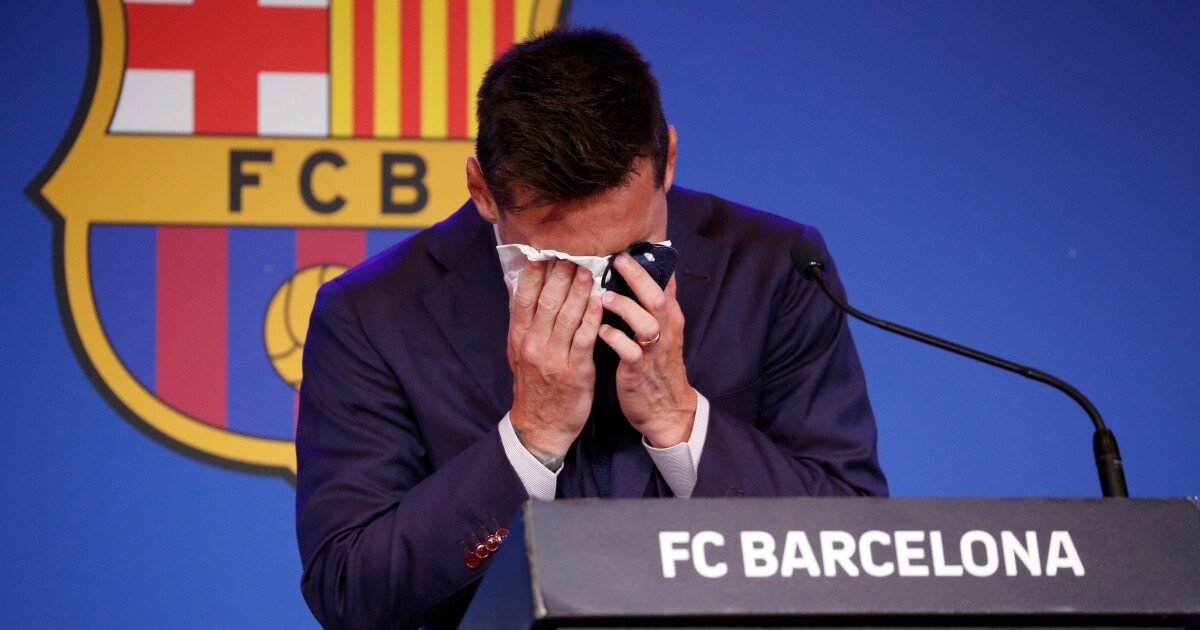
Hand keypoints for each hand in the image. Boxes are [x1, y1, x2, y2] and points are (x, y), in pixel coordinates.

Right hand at [507, 260, 603, 469]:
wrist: (540, 425)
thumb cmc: (533, 384)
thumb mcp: (518, 350)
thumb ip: (520, 317)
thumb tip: (515, 281)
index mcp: (518, 336)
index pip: (524, 296)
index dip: (535, 271)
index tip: (545, 249)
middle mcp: (533, 343)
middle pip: (546, 300)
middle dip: (560, 273)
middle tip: (573, 250)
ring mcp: (553, 357)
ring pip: (565, 315)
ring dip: (578, 289)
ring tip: (589, 267)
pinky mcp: (574, 370)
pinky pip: (584, 338)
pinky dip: (591, 316)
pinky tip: (600, 299)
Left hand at [598, 253, 697, 447]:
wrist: (666, 410)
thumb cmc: (657, 366)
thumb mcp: (661, 332)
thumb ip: (652, 305)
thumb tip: (643, 274)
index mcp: (669, 318)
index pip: (664, 283)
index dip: (649, 263)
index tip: (630, 243)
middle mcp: (664, 330)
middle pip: (656, 296)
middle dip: (638, 276)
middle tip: (617, 258)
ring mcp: (653, 350)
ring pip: (645, 322)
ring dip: (623, 307)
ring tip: (602, 296)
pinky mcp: (639, 371)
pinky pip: (629, 352)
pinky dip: (614, 339)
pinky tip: (599, 331)